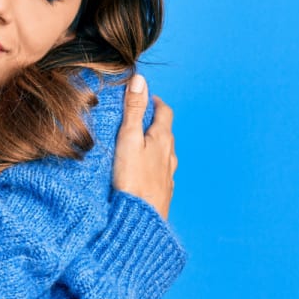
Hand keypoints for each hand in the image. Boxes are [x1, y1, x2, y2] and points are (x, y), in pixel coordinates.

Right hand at [112, 74, 176, 220]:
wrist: (140, 219)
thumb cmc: (133, 178)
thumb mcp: (128, 138)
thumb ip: (133, 110)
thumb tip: (140, 79)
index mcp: (162, 139)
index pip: (164, 113)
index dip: (157, 103)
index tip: (149, 98)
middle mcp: (169, 156)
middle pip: (165, 133)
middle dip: (153, 124)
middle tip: (139, 119)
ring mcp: (168, 176)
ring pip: (164, 155)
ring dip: (154, 146)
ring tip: (139, 146)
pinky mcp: (162, 193)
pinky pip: (160, 173)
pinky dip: (152, 167)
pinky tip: (142, 174)